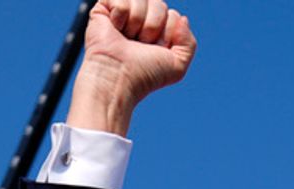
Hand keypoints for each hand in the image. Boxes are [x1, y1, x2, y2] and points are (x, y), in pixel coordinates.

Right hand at [67, 0, 196, 135]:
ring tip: (127, 38)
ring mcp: (123, 13)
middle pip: (160, 4)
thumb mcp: (177, 65)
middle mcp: (141, 20)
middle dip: (153, 26)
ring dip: (137, 22)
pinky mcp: (105, 8)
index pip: (173, 16)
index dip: (167, 33)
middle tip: (140, 44)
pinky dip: (121, 15)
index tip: (155, 50)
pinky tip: (115, 28)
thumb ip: (189, 43)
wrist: (118, 76)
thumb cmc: (144, 74)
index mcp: (157, 31)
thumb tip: (182, 17)